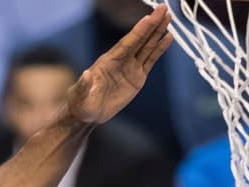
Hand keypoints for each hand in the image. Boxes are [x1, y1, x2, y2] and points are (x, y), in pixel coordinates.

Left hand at [67, 5, 171, 124]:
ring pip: (147, 46)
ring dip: (158, 32)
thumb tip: (86, 74)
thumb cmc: (81, 103)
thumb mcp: (80, 95)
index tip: (149, 17)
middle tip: (164, 8)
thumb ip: (84, 85)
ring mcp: (130, 67)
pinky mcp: (137, 77)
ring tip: (169, 17)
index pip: (127, 43)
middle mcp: (121, 60)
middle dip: (152, 24)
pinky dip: (159, 49)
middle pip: (140, 40)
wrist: (88, 113)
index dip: (138, 31)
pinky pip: (150, 60)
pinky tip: (168, 38)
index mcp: (109, 61)